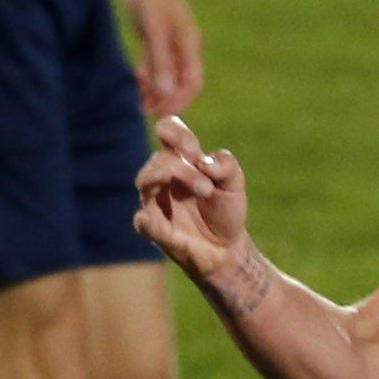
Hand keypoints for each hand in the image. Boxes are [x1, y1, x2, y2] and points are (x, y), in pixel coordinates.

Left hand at [118, 0, 203, 116]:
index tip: (163, 115)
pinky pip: (153, 63)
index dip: (180, 101)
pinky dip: (146, 76)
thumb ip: (160, 59)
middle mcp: (182, 45)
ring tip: (137, 103)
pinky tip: (135, 84)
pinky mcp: (153, 35)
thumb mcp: (154, 25)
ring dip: (154, 91)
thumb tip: (166, 91)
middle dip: (166, 100)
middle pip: (180, 82)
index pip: (193, 82)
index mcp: (189, 43)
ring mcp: (167, 41)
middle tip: (146, 114)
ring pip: (165, 75)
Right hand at [134, 114, 247, 280]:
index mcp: (182, 160)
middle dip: (185, 171)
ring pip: (145, 181)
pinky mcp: (155, 229)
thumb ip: (227, 167)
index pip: (167, 130)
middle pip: (160, 159)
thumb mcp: (235, 185)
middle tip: (207, 188)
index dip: (177, 134)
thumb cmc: (226, 210)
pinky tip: (154, 220)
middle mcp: (164, 176)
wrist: (227, 248)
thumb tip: (205, 163)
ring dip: (166, 180)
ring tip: (202, 190)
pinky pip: (143, 221)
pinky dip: (149, 220)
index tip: (194, 151)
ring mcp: (155, 201)